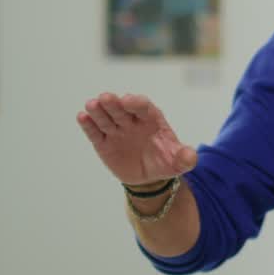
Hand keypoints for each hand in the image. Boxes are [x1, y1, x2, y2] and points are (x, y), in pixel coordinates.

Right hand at [76, 93, 197, 185]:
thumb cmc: (165, 161)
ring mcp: (116, 130)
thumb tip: (191, 156)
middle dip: (114, 103)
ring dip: (98, 110)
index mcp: (151, 119)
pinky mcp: (103, 142)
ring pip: (106, 118)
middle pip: (121, 109)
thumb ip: (185, 158)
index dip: (136, 103)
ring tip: (91, 104)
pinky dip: (88, 125)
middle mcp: (132, 121)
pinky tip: (82, 117)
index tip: (129, 100)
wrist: (149, 176)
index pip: (144, 107)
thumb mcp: (178, 162)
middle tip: (105, 98)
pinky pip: (95, 132)